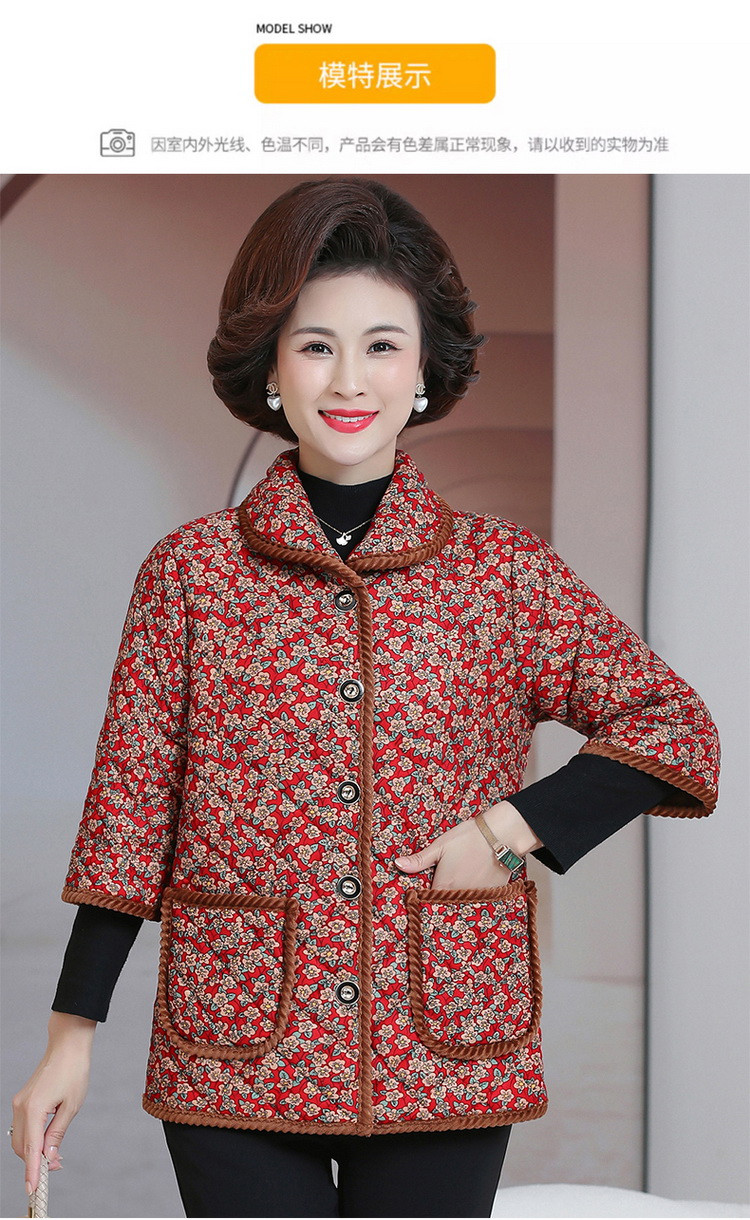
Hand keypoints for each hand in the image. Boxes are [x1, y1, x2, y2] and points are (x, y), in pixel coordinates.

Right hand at [11, 1012, 95, 1196]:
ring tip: (55, 1154)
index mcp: (34, 1109)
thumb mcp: (72, 1105)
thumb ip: (58, 1133)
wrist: (67, 1045)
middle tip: (57, 1166)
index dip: (31, 1171)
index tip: (33, 1189)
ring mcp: (20, 1102)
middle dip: (35, 1161)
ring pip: (20, 1138)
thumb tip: (49, 1157)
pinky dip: (33, 1137)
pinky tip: (48, 1139)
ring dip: (33, 1150)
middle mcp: (21, 1107)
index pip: (30, 1149)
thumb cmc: (74, 1071)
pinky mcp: (23, 1100)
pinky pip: (24, 1126)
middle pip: (21, 1147)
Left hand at [393, 800, 541, 890]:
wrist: (501, 835)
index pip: (428, 898)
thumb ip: (419, 860)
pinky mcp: (492, 894)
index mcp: (444, 886)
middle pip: (446, 901)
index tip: (425, 886)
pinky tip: (476, 878)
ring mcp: (477, 897)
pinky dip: (475, 892)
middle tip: (447, 878)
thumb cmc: (468, 838)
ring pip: (463, 901)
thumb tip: (398, 865)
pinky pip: (479, 899)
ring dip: (459, 894)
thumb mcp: (439, 846)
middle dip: (443, 895)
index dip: (425, 893)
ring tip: (462, 878)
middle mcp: (460, 896)